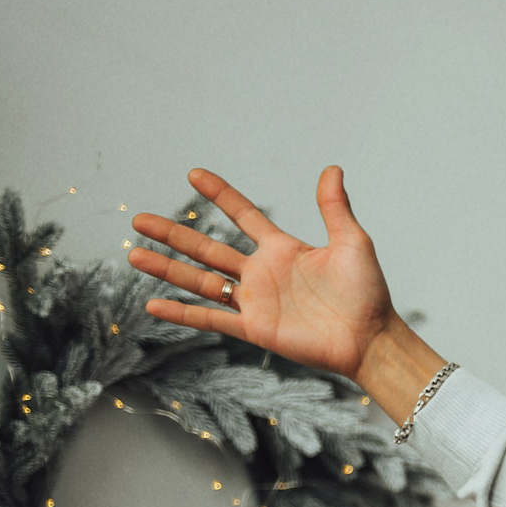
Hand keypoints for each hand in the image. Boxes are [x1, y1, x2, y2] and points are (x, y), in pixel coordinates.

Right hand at [129, 167, 442, 419]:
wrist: (371, 338)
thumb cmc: (367, 293)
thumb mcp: (352, 243)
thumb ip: (335, 208)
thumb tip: (332, 168)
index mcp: (282, 250)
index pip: (244, 215)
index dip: (220, 195)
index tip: (194, 174)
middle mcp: (262, 273)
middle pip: (208, 248)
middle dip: (174, 234)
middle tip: (138, 220)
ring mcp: (255, 301)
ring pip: (200, 281)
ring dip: (167, 269)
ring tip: (134, 254)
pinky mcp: (255, 328)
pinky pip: (211, 319)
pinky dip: (181, 312)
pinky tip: (152, 304)